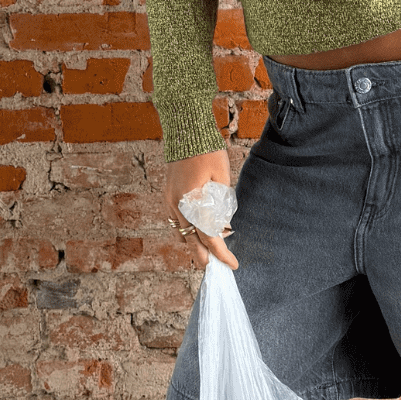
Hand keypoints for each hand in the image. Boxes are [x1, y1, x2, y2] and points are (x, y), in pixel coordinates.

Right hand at [163, 149, 239, 269]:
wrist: (185, 131)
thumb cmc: (206, 151)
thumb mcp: (221, 177)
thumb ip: (221, 203)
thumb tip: (222, 224)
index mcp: (191, 202)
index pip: (208, 236)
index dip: (221, 252)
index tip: (232, 264)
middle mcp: (176, 205)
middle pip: (190, 240)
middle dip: (203, 256)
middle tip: (213, 268)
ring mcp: (169, 200)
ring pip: (181, 231)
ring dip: (193, 242)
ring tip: (206, 251)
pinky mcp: (168, 195)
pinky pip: (176, 220)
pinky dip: (186, 228)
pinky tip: (196, 231)